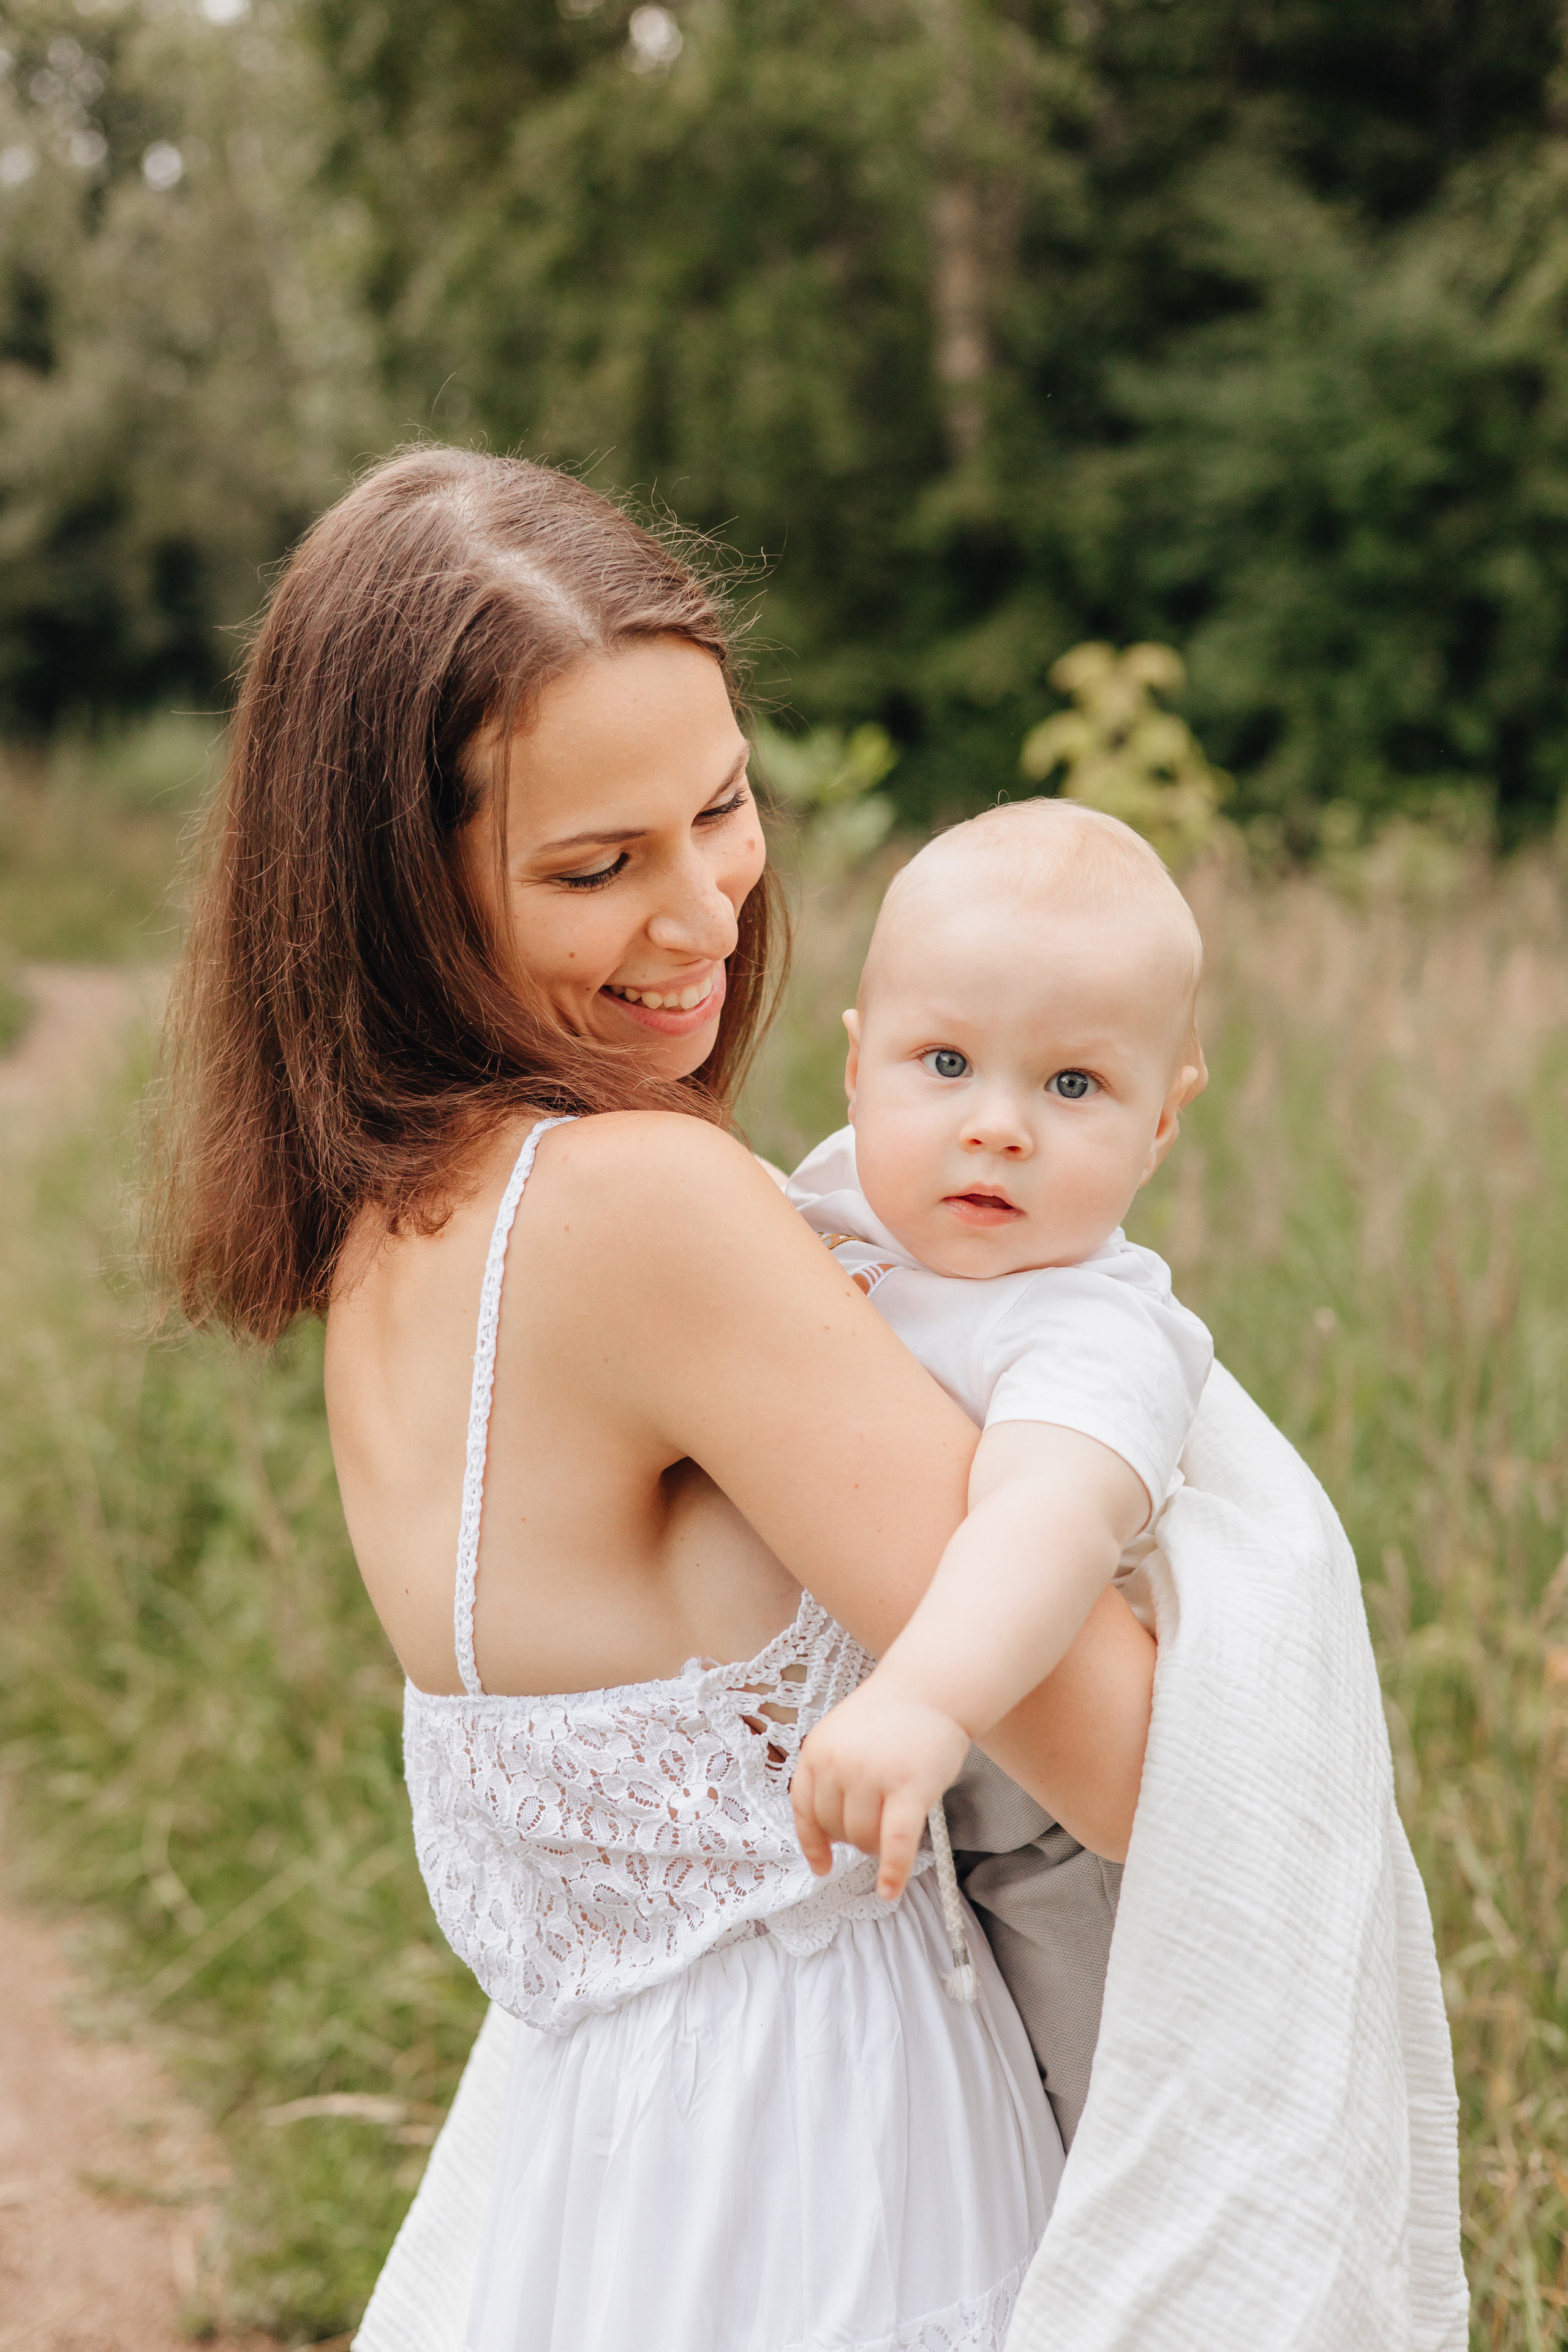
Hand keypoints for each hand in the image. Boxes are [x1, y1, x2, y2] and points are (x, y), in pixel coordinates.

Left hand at [790, 1678, 970, 1901]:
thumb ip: (829, 1775)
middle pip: (836, 1829)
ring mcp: (873, 1776)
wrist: (931, 1687)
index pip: (804, 1810)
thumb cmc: (890, 1716)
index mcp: (816, 1750)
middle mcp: (838, 1764)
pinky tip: (889, 1891)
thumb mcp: (841, 1736)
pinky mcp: (910, 1788)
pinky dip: (892, 1871)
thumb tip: (827, 1836)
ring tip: (893, 1826)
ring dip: (876, 1846)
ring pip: (863, 1839)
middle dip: (855, 1836)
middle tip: (878, 1821)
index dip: (813, 1843)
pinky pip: (896, 1842)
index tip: (821, 1865)